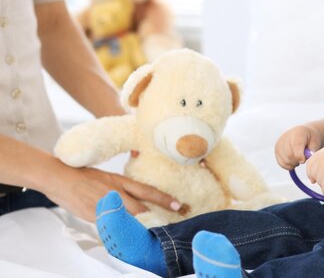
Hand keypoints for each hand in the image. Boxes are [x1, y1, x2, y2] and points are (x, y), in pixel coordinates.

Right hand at [43, 163, 179, 222]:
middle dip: (157, 215)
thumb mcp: (105, 176)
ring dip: (140, 224)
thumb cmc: (81, 175)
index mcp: (119, 180)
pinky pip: (110, 225)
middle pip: (141, 207)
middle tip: (171, 220)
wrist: (59, 177)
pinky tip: (125, 234)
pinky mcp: (94, 215)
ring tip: (153, 229)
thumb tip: (132, 194)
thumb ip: (119, 186)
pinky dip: (119, 229)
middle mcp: (115, 192)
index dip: (163, 198)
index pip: (146, 190)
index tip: (177, 204)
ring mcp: (105, 204)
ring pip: (128, 218)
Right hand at [274, 125, 321, 169]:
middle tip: (303, 159)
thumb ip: (313, 149)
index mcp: (297, 133)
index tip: (304, 160)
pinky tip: (294, 160)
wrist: (302, 133)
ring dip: (294, 163)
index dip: (299, 156)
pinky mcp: (276, 150)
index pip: (296, 146)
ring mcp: (279, 144)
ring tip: (299, 158)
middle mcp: (285, 137)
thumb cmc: (310, 138)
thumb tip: (309, 156)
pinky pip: (281, 163)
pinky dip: (289, 165)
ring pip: (285, 161)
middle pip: (289, 155)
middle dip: (297, 161)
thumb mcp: (315, 142)